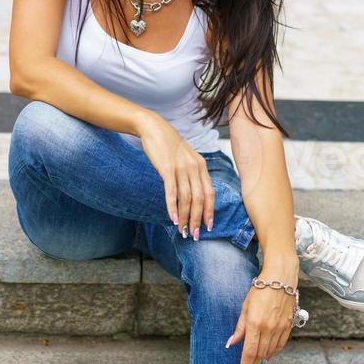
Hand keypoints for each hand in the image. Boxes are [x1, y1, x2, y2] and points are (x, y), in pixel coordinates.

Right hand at [137, 112, 214, 237]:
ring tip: (182, 230)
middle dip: (198, 220)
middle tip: (194, 235)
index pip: (210, 193)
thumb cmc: (169, 145)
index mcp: (201, 166)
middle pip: (200, 199)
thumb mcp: (186, 157)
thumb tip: (195, 192)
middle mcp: (194, 168)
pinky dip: (173, 207)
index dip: (210, 211)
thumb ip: (193, 173)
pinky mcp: (167, 169)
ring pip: (187, 199)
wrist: (154, 129)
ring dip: (185, 217)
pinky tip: (172, 218)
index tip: (208, 226)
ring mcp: (181, 168)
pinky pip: (172, 192)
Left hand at [227, 257, 300, 363]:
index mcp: (255, 323)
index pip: (249, 351)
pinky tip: (268, 357)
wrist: (281, 279)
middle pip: (260, 354)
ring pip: (270, 351)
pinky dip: (274, 352)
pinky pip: (280, 345)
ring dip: (261, 360)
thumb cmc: (261, 289)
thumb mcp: (245, 306)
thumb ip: (240, 327)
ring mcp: (280, 328)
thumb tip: (231, 343)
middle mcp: (269, 328)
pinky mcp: (288, 326)